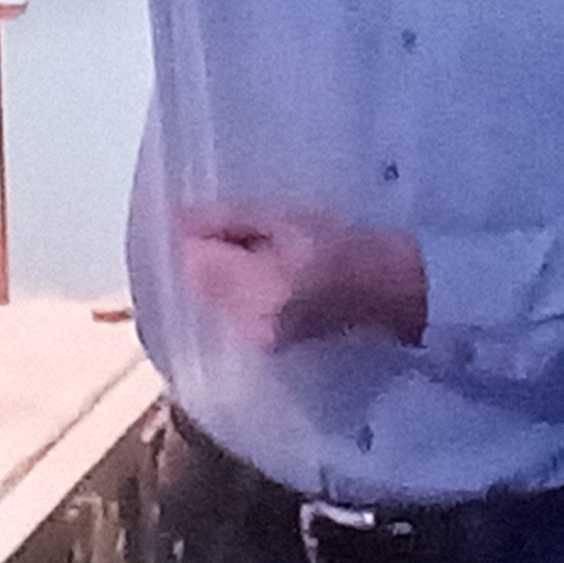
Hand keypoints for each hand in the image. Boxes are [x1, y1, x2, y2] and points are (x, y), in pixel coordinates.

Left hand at [178, 202, 427, 349]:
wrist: (386, 288)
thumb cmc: (343, 244)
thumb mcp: (286, 218)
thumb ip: (229, 219)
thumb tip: (177, 218)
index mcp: (261, 287)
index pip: (194, 260)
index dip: (197, 233)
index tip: (216, 217)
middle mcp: (250, 322)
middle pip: (196, 281)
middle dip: (206, 254)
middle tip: (243, 232)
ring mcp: (254, 339)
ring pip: (207, 297)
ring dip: (218, 273)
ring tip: (258, 252)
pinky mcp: (260, 345)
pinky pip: (225, 311)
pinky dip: (231, 290)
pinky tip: (259, 274)